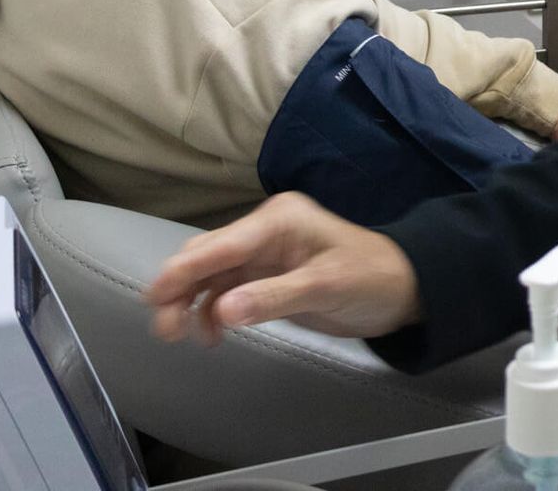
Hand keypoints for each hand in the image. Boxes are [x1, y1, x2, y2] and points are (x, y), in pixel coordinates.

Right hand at [146, 192, 421, 344]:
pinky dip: (211, 310)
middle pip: (207, 256)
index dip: (184, 270)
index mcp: (278, 220)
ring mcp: (262, 254)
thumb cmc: (370, 279)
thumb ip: (273, 298)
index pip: (221, 244)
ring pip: (210, 274)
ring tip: (182, 337)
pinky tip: (211, 334)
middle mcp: (264, 231)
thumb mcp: (326, 287)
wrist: (402, 289)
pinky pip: (225, 289)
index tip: (154, 296)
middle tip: (167, 329)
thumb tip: (221, 311)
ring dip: (191, 302)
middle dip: (180, 288)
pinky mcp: (264, 277)